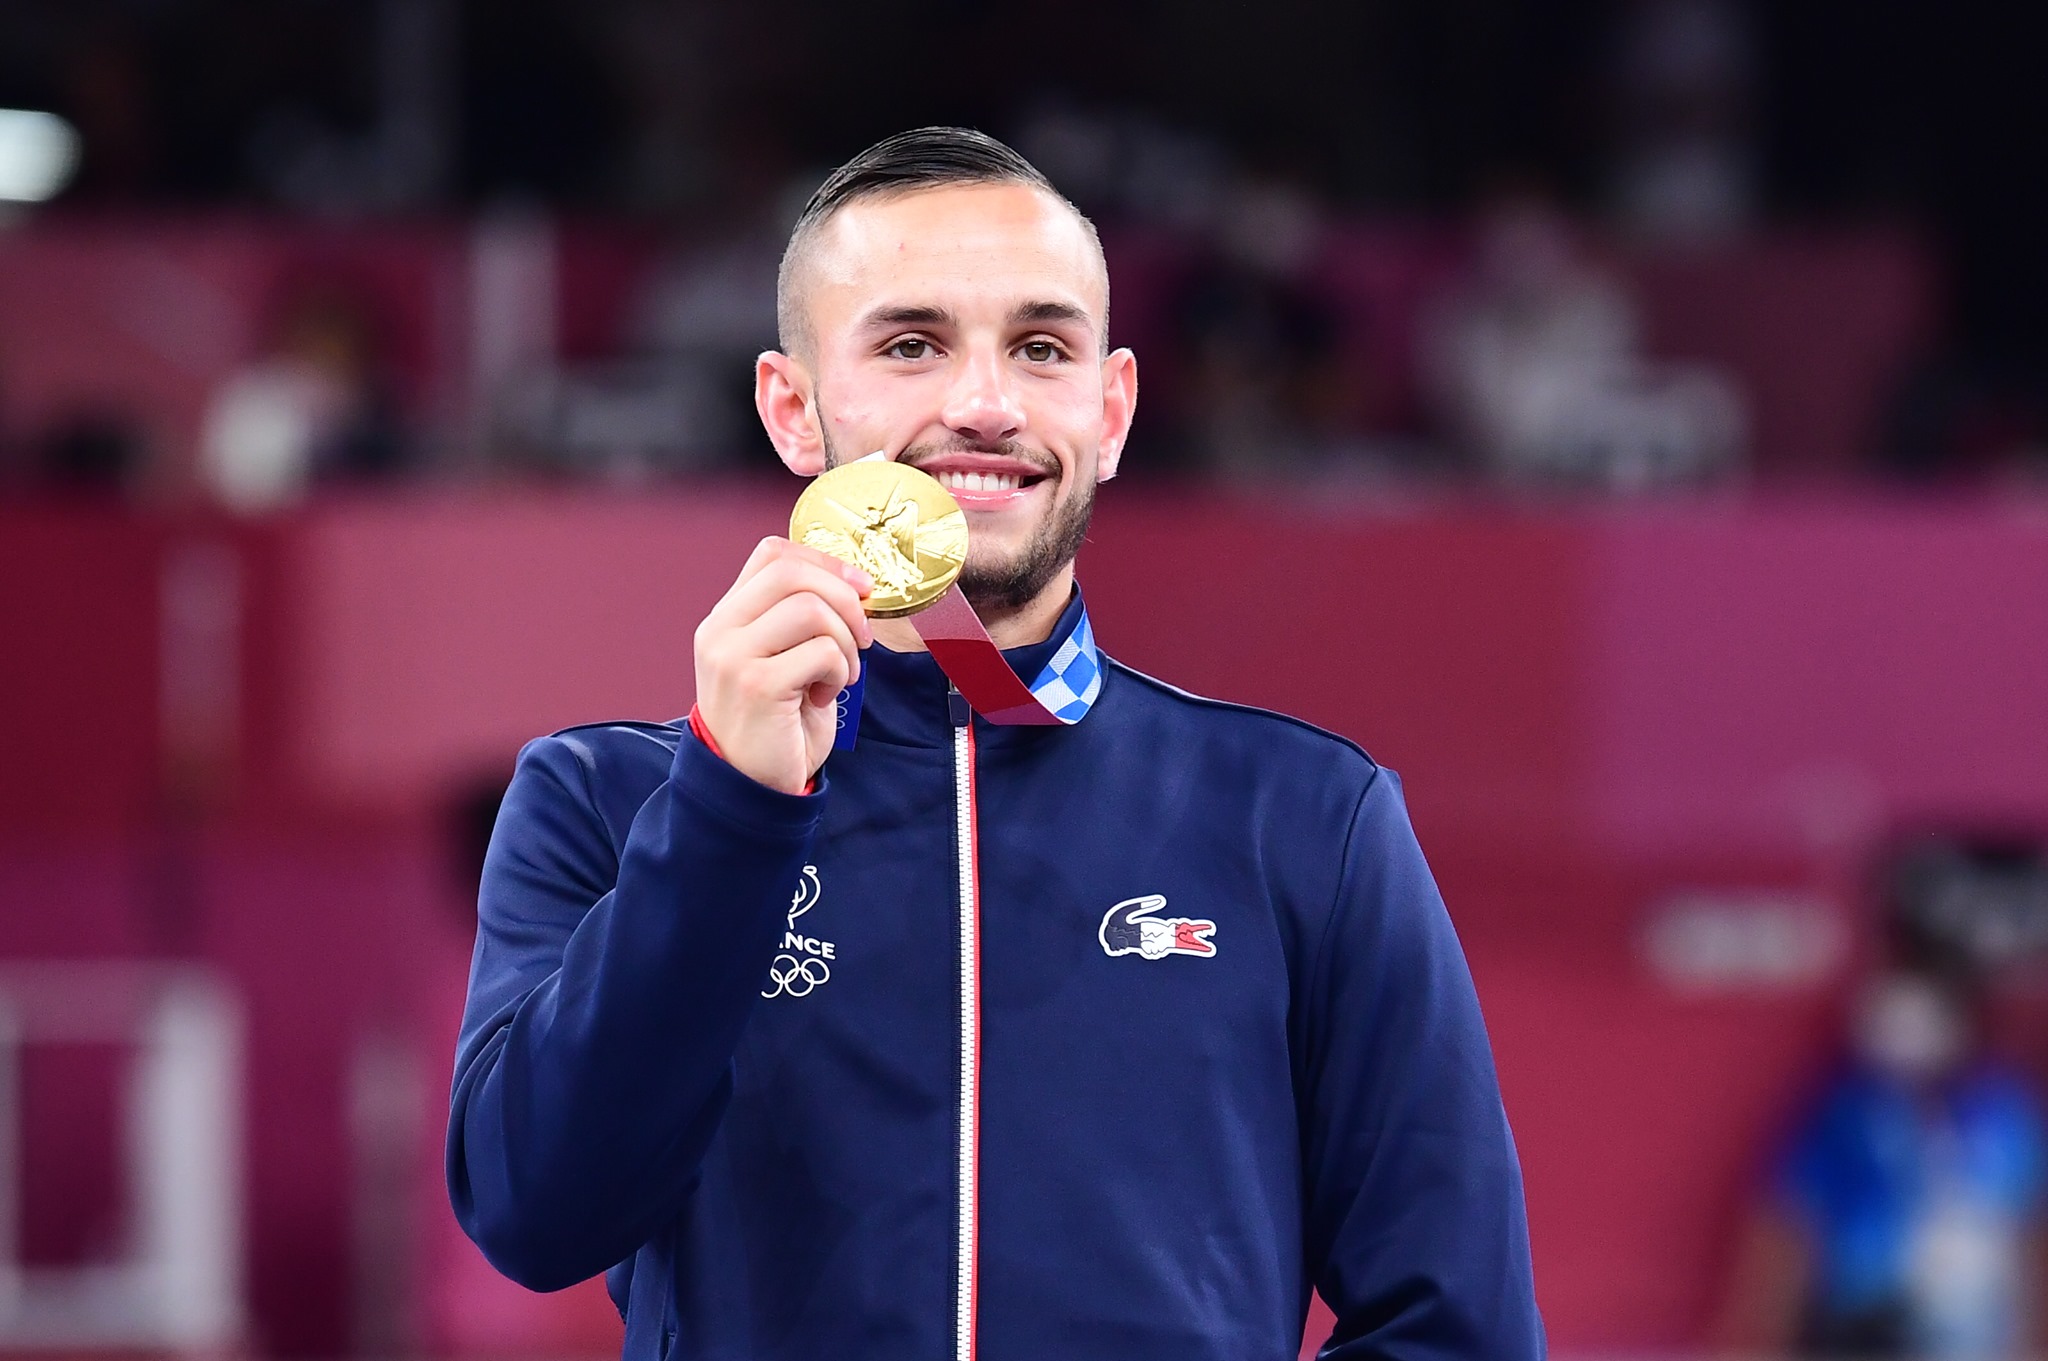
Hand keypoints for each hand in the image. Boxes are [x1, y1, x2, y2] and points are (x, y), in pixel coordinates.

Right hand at [694, 537, 872, 794]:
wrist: (751, 787)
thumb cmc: (775, 725)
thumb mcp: (779, 660)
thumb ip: (798, 621)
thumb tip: (854, 585)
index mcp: (726, 618)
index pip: (772, 555)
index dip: (824, 561)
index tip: (859, 588)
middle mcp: (721, 631)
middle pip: (793, 574)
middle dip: (845, 599)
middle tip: (862, 637)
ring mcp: (733, 657)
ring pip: (812, 609)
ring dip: (845, 642)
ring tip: (840, 675)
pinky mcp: (757, 686)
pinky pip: (822, 652)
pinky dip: (839, 671)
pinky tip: (824, 697)